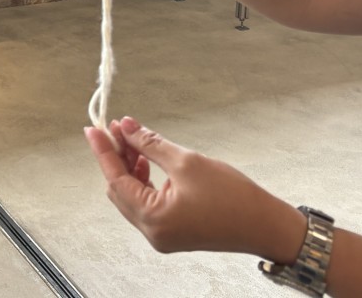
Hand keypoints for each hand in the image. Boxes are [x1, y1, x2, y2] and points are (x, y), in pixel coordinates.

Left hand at [85, 116, 305, 259]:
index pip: (115, 179)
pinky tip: (147, 161)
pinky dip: (143, 181)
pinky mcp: (171, 232)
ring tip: (134, 140)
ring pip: (132, 195)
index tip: (93, 129)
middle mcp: (152, 232)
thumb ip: (150, 144)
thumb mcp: (187, 162)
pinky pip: (146, 203)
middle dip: (117, 157)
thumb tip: (126, 127)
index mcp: (153, 218)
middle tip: (118, 129)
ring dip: (130, 167)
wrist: (267, 225)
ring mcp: (161, 235)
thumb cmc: (234, 197)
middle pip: (119, 189)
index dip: (103, 151)